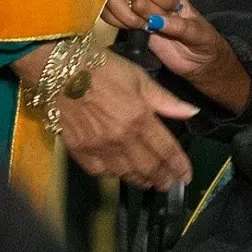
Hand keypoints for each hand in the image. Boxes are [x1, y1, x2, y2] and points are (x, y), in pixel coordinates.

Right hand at [50, 46, 198, 188]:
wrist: (59, 68)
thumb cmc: (102, 67)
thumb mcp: (139, 78)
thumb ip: (166, 100)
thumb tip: (192, 112)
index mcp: (140, 118)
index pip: (166, 149)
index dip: (178, 166)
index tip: (186, 176)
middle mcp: (121, 137)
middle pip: (148, 167)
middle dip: (162, 179)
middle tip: (169, 184)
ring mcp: (98, 146)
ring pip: (125, 173)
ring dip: (140, 180)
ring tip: (148, 182)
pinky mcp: (78, 149)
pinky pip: (99, 171)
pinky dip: (112, 175)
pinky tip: (119, 173)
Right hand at [105, 0, 250, 113]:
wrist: (199, 62)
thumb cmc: (203, 41)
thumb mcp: (198, 33)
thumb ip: (179, 26)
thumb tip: (156, 22)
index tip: (170, 11)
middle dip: (138, 8)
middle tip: (147, 23)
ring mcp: (140, 13)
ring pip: (117, 1)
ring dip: (123, 13)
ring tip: (137, 26)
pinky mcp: (132, 27)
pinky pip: (113, 17)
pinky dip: (113, 20)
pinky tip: (126, 28)